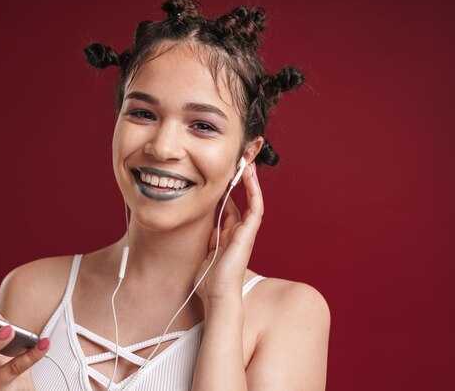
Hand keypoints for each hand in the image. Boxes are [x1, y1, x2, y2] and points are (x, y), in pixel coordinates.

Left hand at [195, 162, 263, 304]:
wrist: (216, 294)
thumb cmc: (208, 279)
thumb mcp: (201, 250)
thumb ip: (204, 235)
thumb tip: (200, 220)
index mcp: (227, 234)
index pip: (228, 205)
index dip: (225, 189)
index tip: (221, 174)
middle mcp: (238, 230)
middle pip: (241, 198)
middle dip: (239, 179)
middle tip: (237, 160)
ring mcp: (245, 231)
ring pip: (251, 198)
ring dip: (249, 179)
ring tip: (246, 161)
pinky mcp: (248, 233)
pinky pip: (255, 207)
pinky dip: (253, 190)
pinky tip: (249, 175)